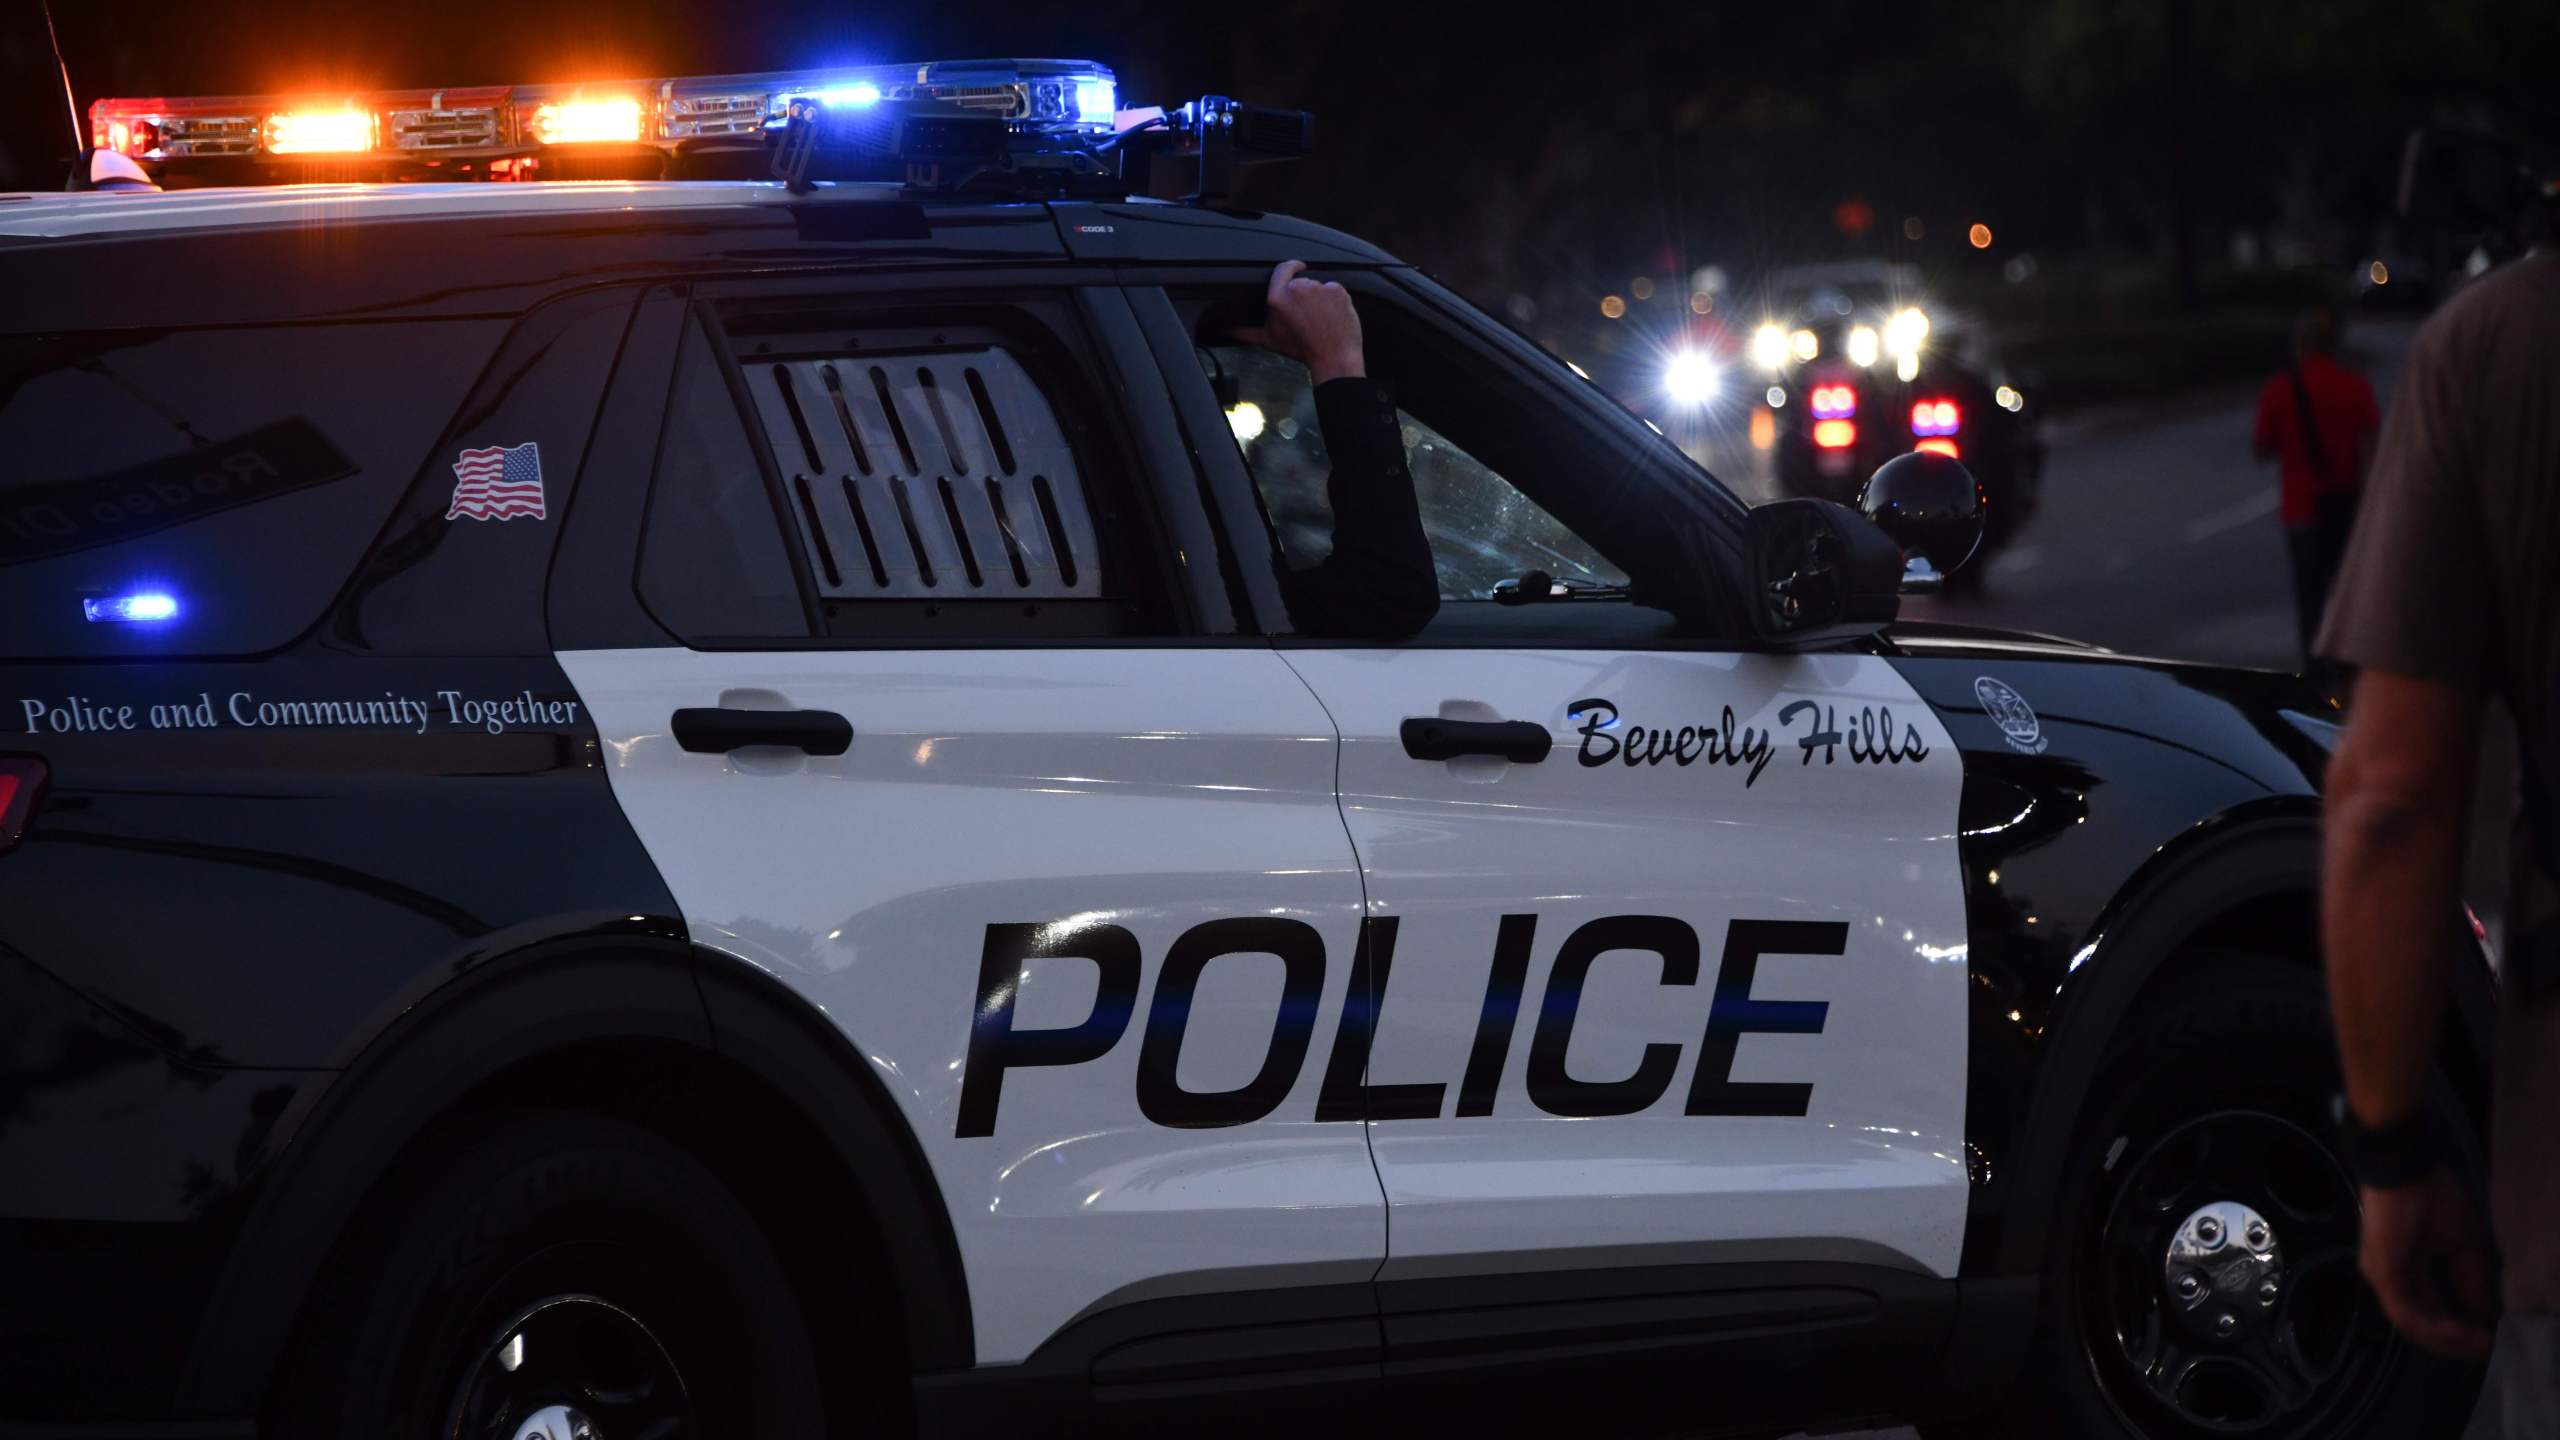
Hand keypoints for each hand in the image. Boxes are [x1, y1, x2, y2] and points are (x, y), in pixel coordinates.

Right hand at [1232, 259, 1365, 383]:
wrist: (1332, 357)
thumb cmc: (1300, 349)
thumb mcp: (1269, 340)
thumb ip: (1245, 332)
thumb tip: (1225, 331)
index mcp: (1277, 297)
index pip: (1282, 269)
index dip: (1291, 267)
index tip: (1297, 267)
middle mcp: (1297, 288)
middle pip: (1303, 282)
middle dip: (1305, 295)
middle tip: (1308, 315)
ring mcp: (1319, 288)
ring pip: (1320, 287)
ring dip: (1321, 299)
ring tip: (1321, 318)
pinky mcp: (1337, 290)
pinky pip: (1335, 291)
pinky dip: (1336, 301)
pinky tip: (1333, 316)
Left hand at [2358, 1168, 2497, 1357]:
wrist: (2405, 1166)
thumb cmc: (2431, 1196)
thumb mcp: (2463, 1246)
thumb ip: (2471, 1282)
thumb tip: (2487, 1316)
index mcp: (2407, 1272)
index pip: (2433, 1314)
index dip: (2464, 1331)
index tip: (2494, 1341)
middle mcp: (2391, 1279)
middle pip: (2422, 1327)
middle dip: (2459, 1343)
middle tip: (2490, 1350)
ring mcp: (2383, 1277)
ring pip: (2414, 1326)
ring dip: (2451, 1340)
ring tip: (2482, 1345)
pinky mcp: (2382, 1272)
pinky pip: (2406, 1313)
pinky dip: (2435, 1327)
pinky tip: (2461, 1332)